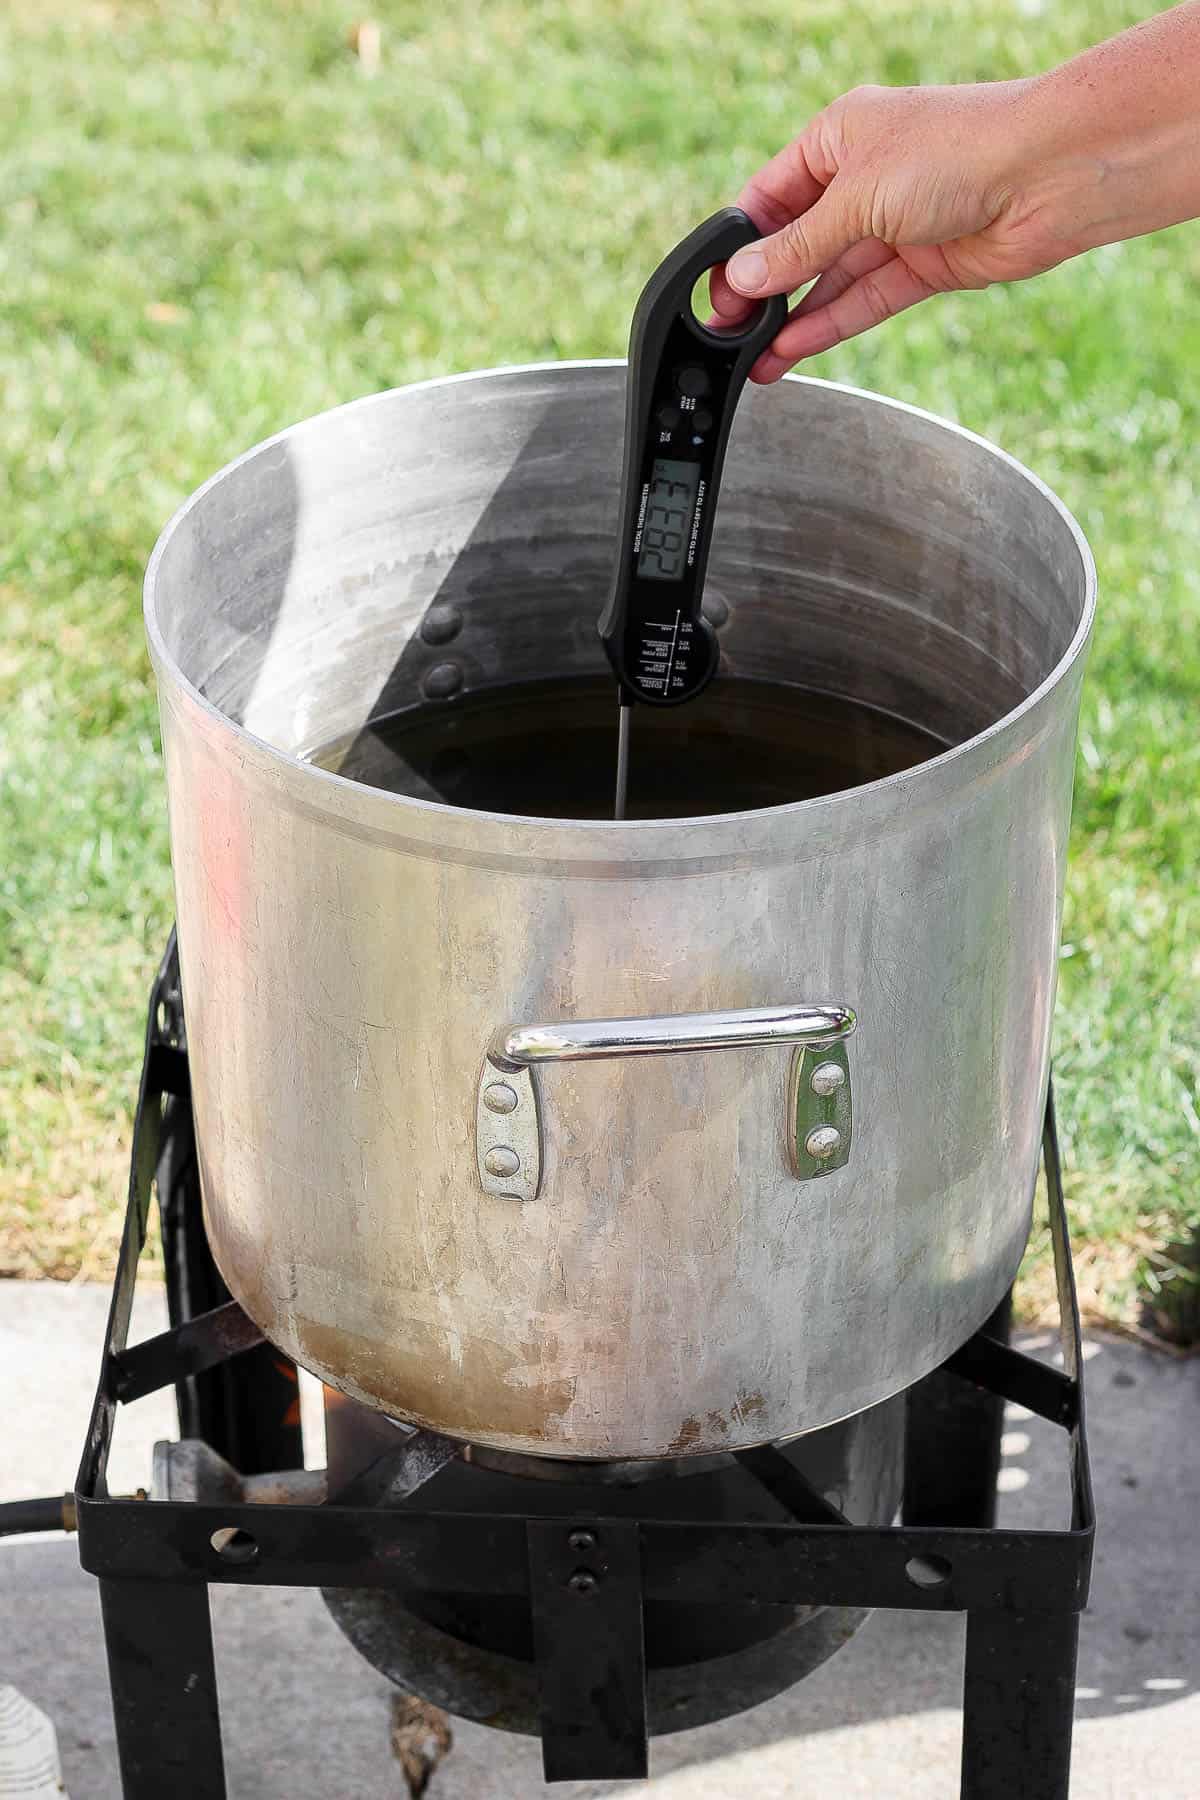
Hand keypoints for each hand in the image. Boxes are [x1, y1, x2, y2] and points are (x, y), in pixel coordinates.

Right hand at [714, 80, 1089, 380]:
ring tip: (753, 358)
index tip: (715, 287)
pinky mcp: (923, 265)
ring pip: (830, 279)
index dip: (741, 244)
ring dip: (792, 318)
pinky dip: (830, 324)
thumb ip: (799, 246)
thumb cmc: (958, 150)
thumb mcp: (857, 196)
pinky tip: (793, 349)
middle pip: (798, 243)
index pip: (771, 196)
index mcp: (839, 136)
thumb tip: (745, 277)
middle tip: (728, 330)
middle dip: (763, 289)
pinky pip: (864, 299)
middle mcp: (865, 178)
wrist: (1048, 173)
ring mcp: (895, 224)